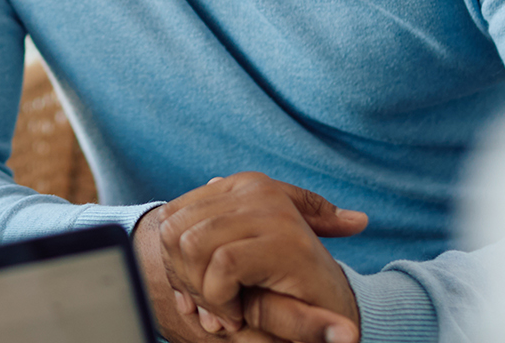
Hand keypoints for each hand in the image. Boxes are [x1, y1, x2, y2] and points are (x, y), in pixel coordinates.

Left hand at [136, 173, 367, 342]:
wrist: (334, 324)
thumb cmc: (280, 288)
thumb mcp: (245, 250)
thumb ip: (224, 220)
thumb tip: (212, 180)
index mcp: (243, 186)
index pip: (170, 218)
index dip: (175, 263)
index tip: (200, 291)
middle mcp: (257, 188)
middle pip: (174, 232)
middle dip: (185, 279)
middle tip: (214, 306)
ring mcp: (273, 210)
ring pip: (193, 246)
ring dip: (204, 291)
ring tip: (230, 308)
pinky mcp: (284, 239)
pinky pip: (222, 265)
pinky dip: (222, 299)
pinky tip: (240, 313)